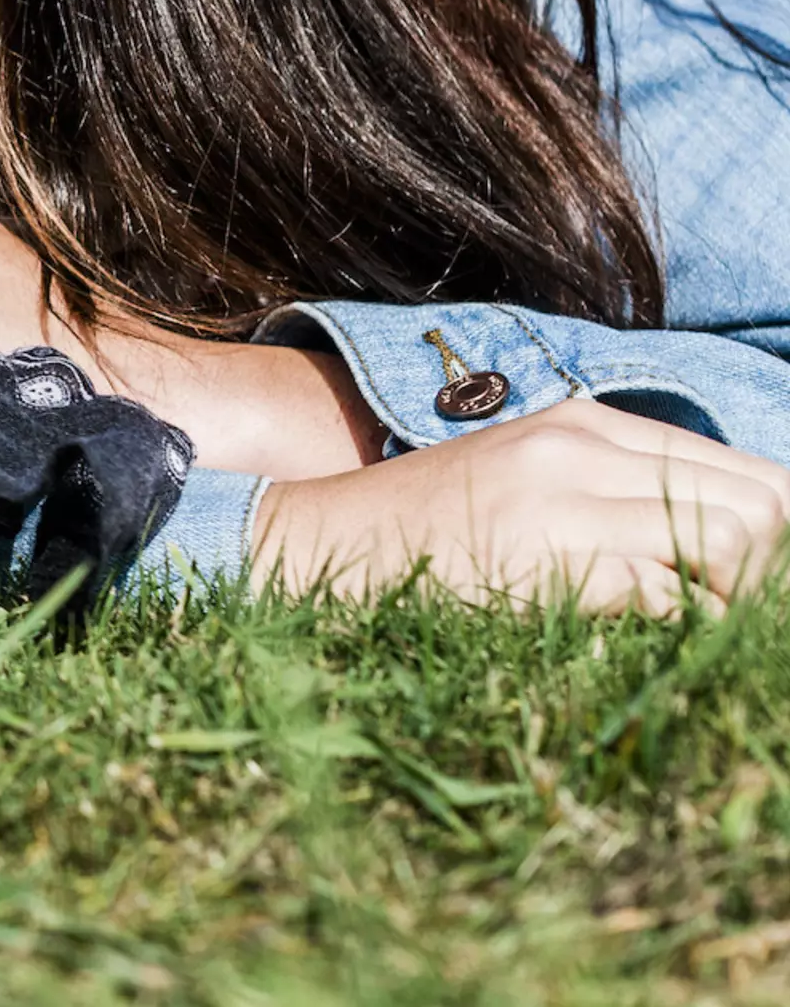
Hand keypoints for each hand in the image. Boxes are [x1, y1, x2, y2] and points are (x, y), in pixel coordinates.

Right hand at [251, 397, 789, 612]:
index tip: (742, 580)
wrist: (319, 547)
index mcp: (583, 424)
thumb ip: (614, 489)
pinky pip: (675, 598)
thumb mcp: (525, 479)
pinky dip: (683, 628)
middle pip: (762, 502)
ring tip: (691, 626)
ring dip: (735, 600)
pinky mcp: (547, 563)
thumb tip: (732, 539)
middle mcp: (582, 448)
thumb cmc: (423, 529)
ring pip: (738, 543)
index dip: (771, 534)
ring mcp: (565, 502)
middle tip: (725, 609)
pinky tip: (643, 640)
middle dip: (767, 568)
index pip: (745, 470)